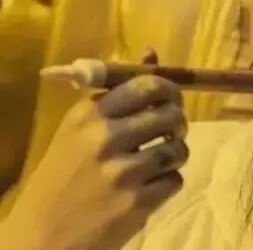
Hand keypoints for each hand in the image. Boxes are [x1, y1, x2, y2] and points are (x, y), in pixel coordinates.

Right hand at [2, 49, 188, 249]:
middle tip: (170, 131)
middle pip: (170, 114)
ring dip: (175, 153)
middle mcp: (106, 138)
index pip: (147, 85)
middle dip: (178, 122)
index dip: (168, 89)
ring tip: (159, 161)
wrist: (41, 239)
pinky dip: (168, 182)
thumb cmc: (61, 178)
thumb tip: (152, 53)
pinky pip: (176, 179)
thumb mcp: (79, 130)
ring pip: (179, 147)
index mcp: (88, 115)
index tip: (170, 99)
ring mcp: (123, 172)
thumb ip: (117, 92)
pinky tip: (150, 187)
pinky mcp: (138, 203)